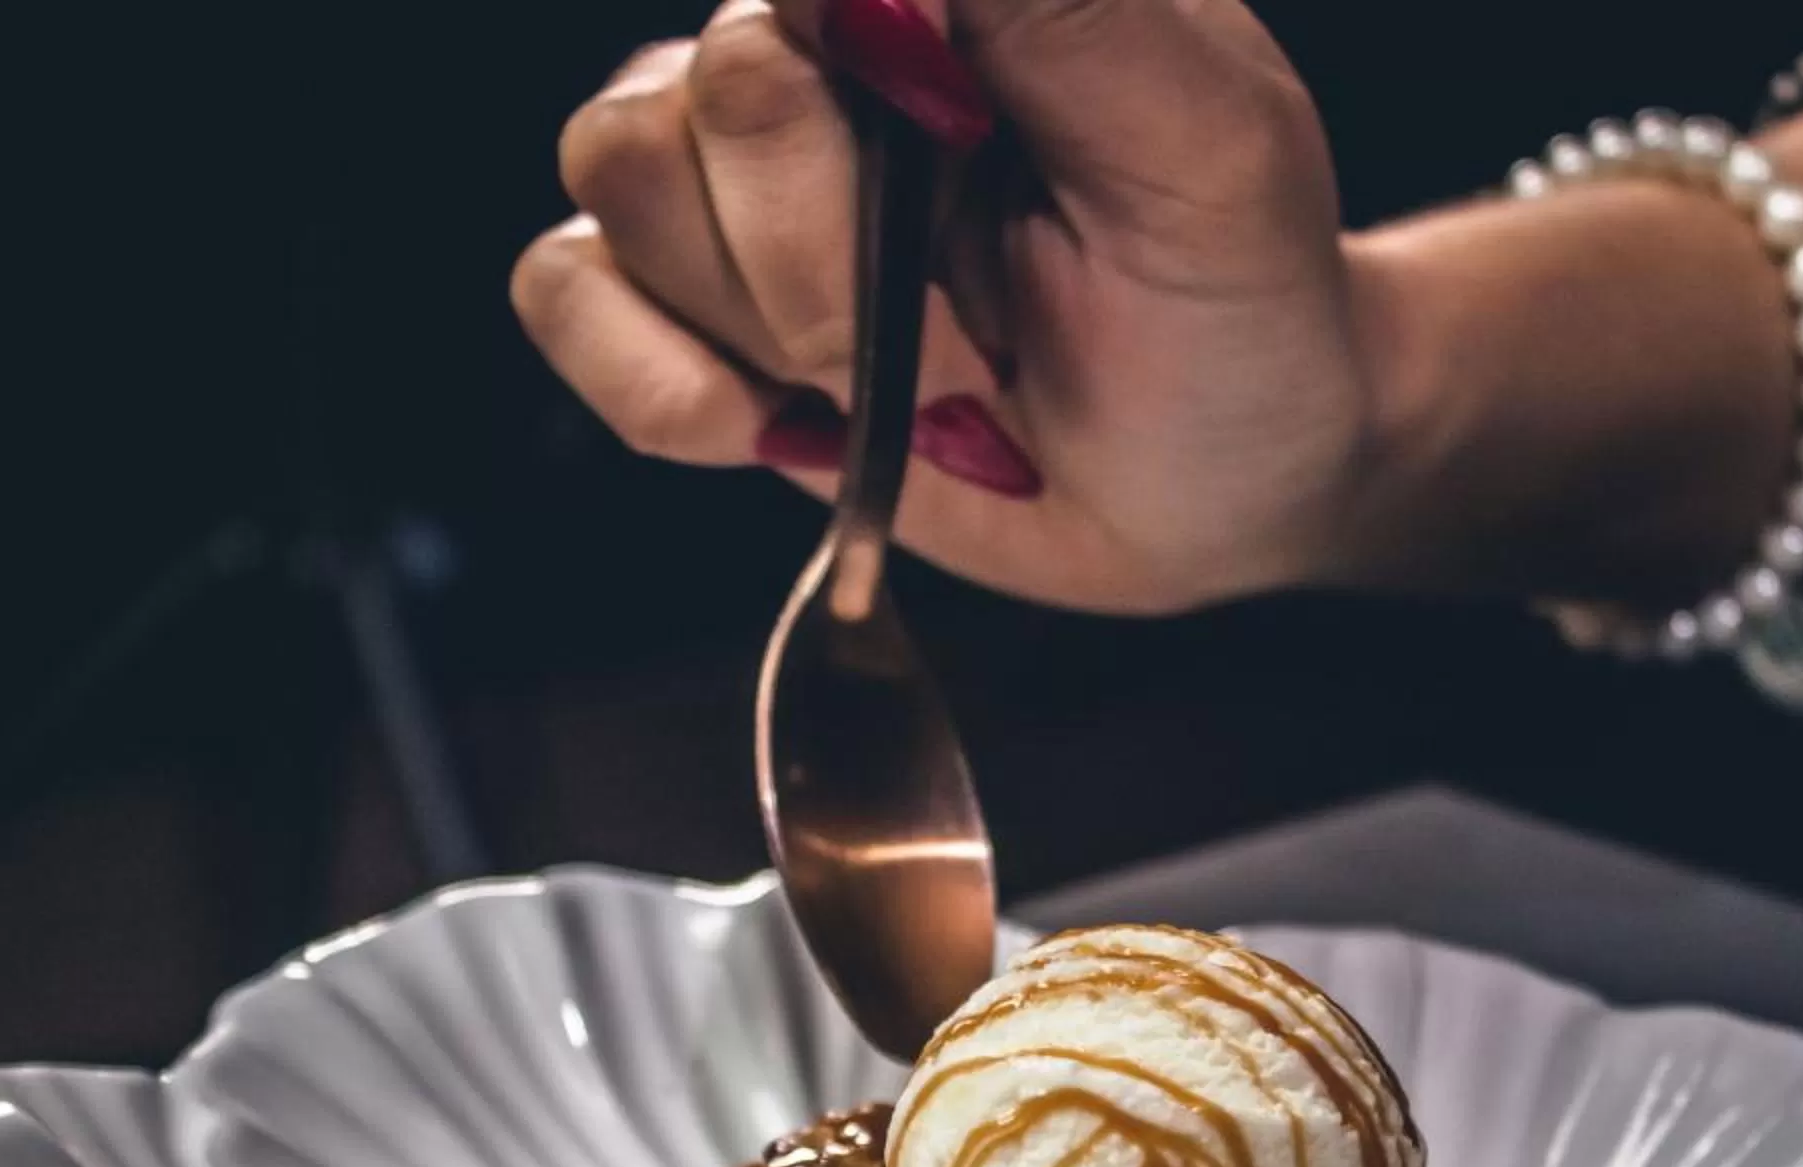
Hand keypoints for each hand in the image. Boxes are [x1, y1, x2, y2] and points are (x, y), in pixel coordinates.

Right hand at [510, 0, 1376, 614]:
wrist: (1220, 484)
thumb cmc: (1237, 303)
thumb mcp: (1212, 151)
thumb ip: (1062, 12)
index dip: (844, 80)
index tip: (955, 162)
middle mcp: (821, 52)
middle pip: (700, 100)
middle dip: (831, 267)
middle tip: (975, 341)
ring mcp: (734, 175)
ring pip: (619, 187)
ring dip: (774, 331)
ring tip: (912, 386)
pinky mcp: (684, 303)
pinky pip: (565, 293)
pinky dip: (660, 383)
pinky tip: (779, 424)